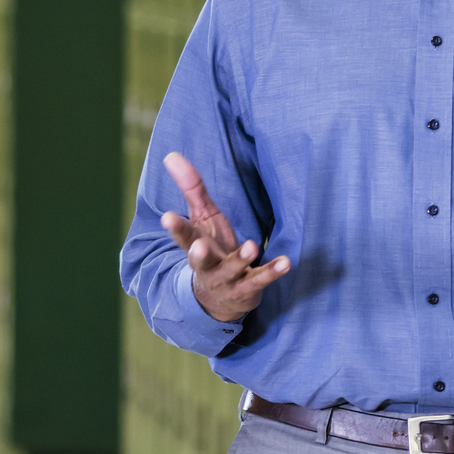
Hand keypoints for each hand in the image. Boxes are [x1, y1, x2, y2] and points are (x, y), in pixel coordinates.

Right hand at [159, 151, 288, 323]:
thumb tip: (170, 155)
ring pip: (232, 269)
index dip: (175, 227)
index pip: (182, 236)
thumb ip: (191, 188)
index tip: (168, 217)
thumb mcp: (201, 218)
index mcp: (194, 245)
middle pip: (200, 260)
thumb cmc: (210, 248)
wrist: (220, 298)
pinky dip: (273, 271)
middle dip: (199, 254)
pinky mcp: (249, 287)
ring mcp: (228, 279)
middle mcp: (207, 265)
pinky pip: (261, 279)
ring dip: (241, 258)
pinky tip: (286, 263)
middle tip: (198, 246)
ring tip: (251, 245)